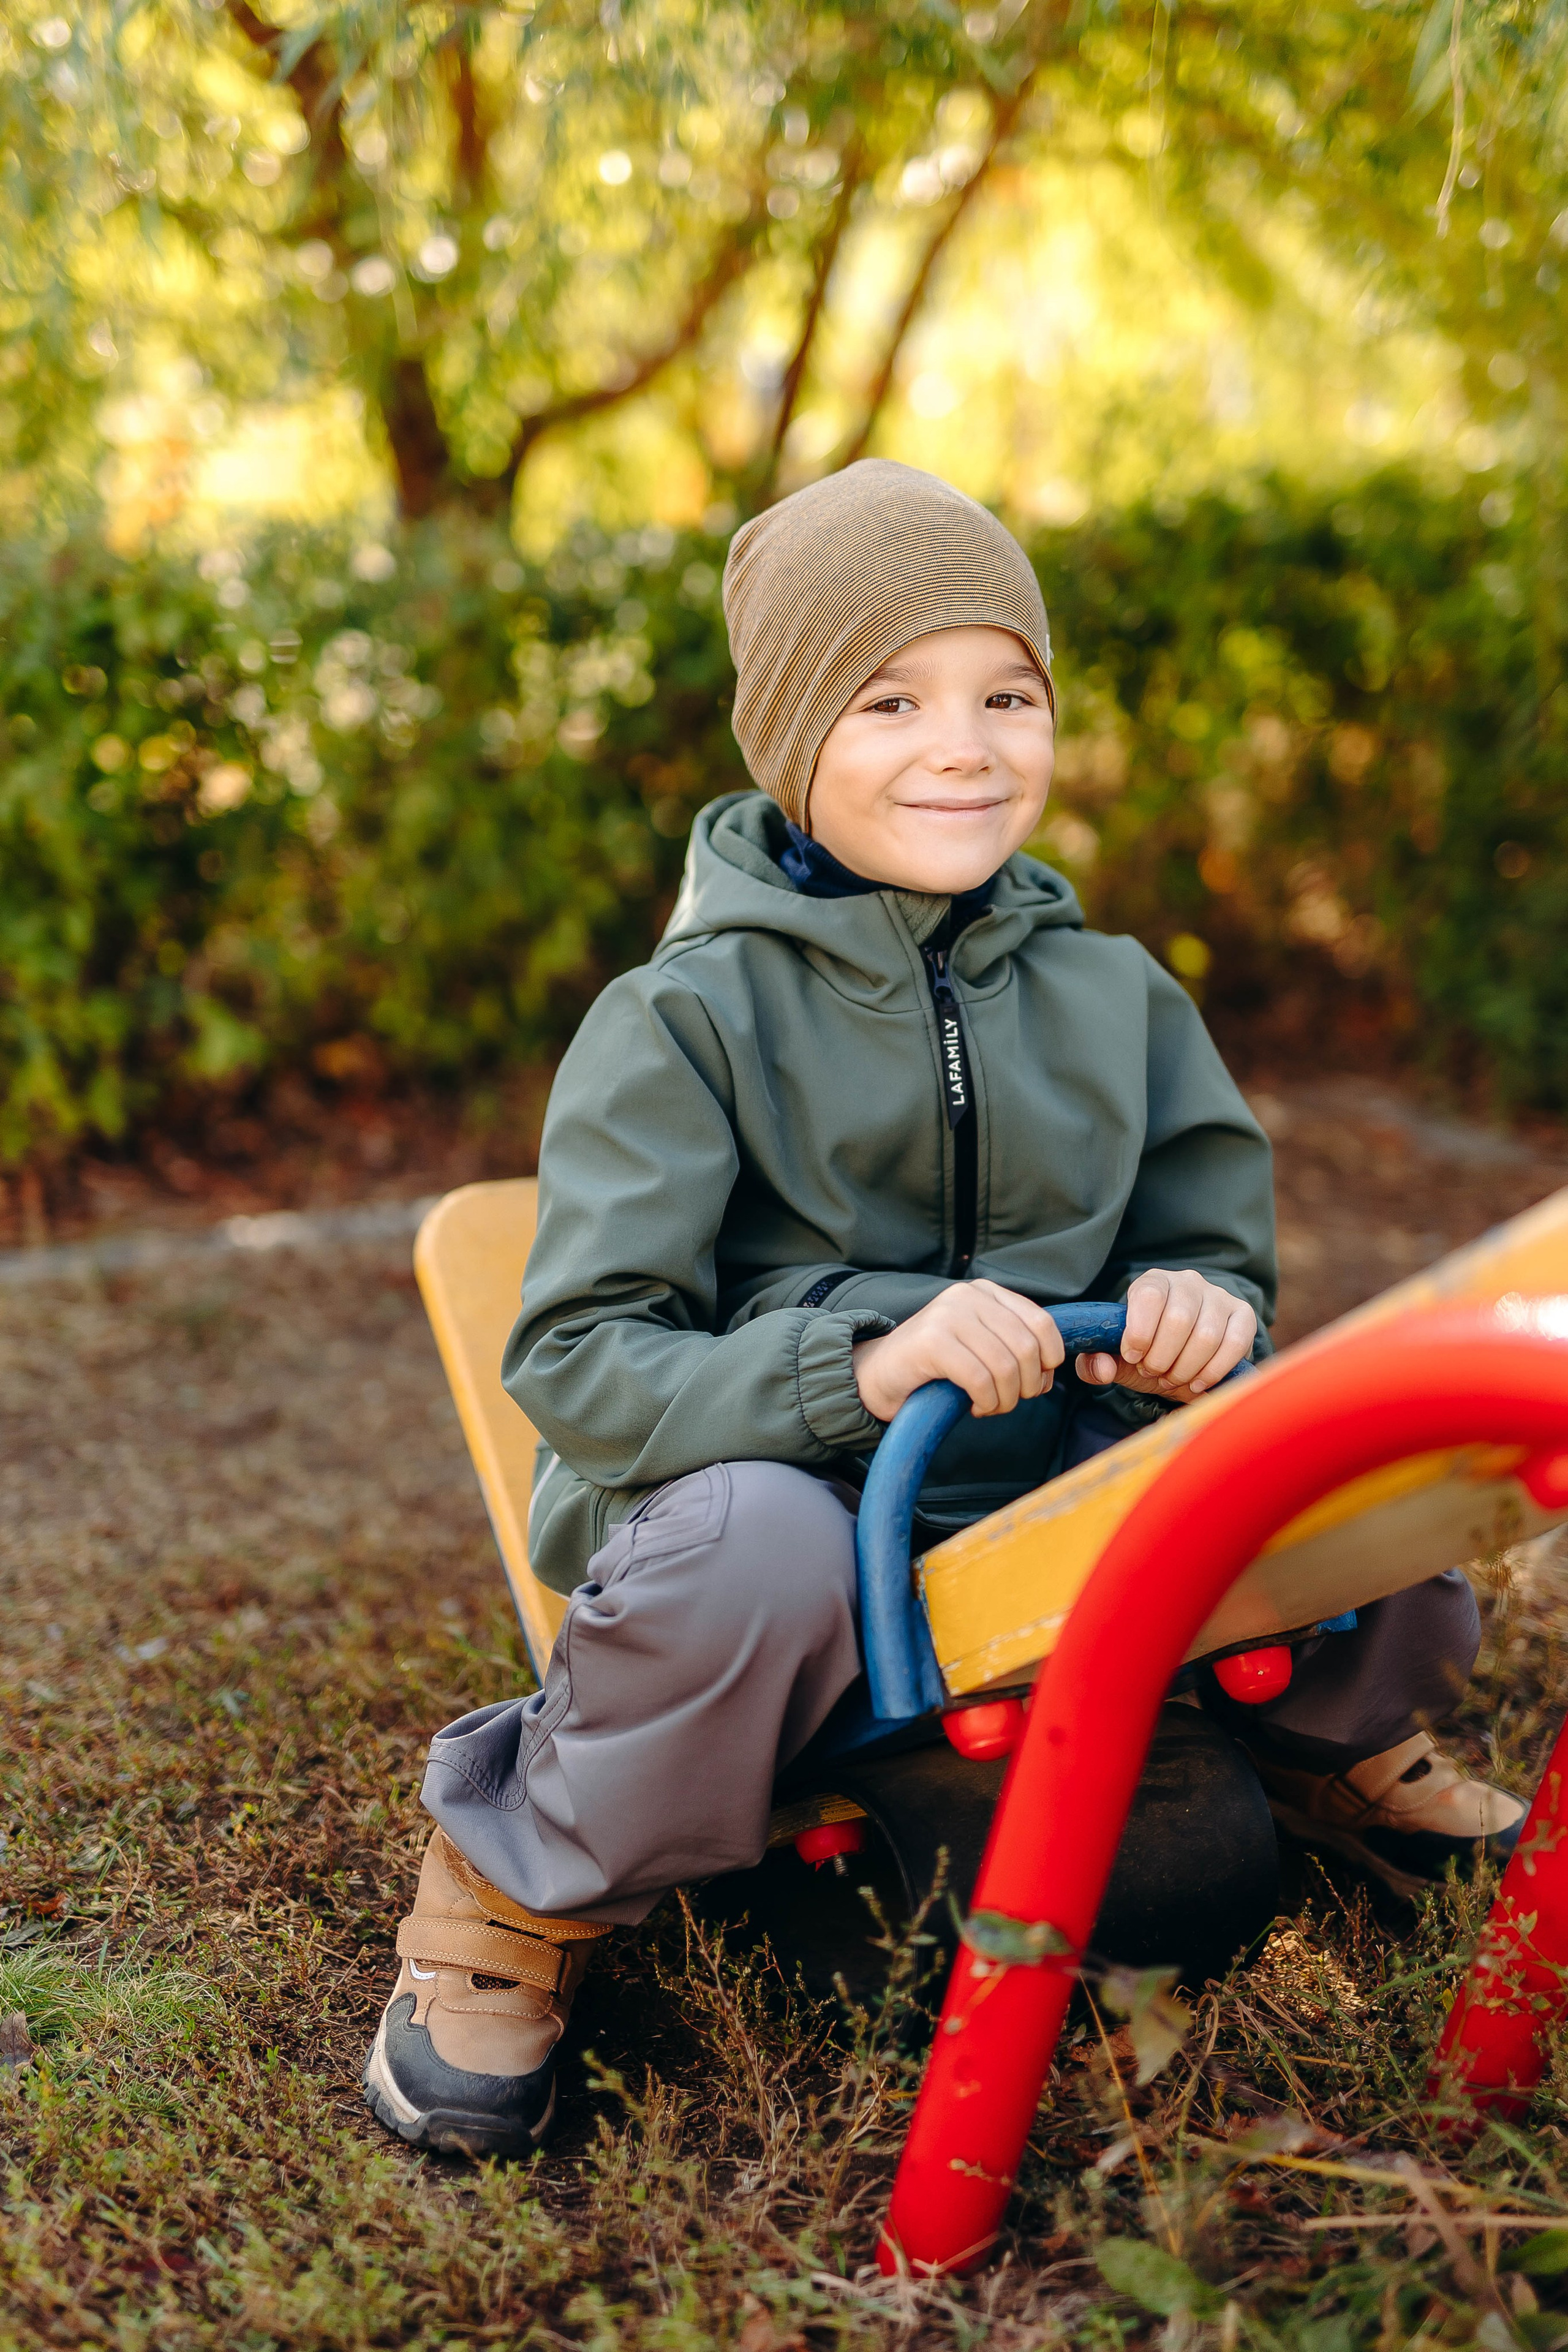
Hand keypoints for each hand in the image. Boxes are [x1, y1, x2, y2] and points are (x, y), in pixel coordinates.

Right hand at [852, 1280, 1065, 1423]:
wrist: (877, 1374)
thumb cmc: (935, 1365)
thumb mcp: (980, 1343)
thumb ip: (1013, 1344)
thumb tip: (1050, 1369)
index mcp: (985, 1292)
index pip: (1041, 1323)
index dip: (1049, 1360)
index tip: (1037, 1383)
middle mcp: (967, 1296)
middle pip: (1026, 1348)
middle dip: (1027, 1386)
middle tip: (1009, 1401)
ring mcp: (947, 1315)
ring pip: (1005, 1366)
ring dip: (1005, 1399)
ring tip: (990, 1406)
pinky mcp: (931, 1342)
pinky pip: (980, 1380)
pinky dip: (985, 1402)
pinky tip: (975, 1406)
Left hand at [1076, 1270, 1255, 1403]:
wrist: (1180, 1355)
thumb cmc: (1146, 1351)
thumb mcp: (1116, 1357)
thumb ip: (1095, 1363)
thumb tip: (1102, 1367)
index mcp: (1152, 1282)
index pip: (1148, 1296)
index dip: (1139, 1332)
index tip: (1133, 1357)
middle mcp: (1187, 1282)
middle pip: (1179, 1318)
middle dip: (1162, 1357)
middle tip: (1153, 1373)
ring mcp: (1218, 1296)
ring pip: (1207, 1334)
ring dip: (1186, 1368)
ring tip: (1173, 1379)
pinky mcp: (1243, 1315)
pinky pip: (1235, 1342)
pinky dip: (1214, 1370)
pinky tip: (1197, 1382)